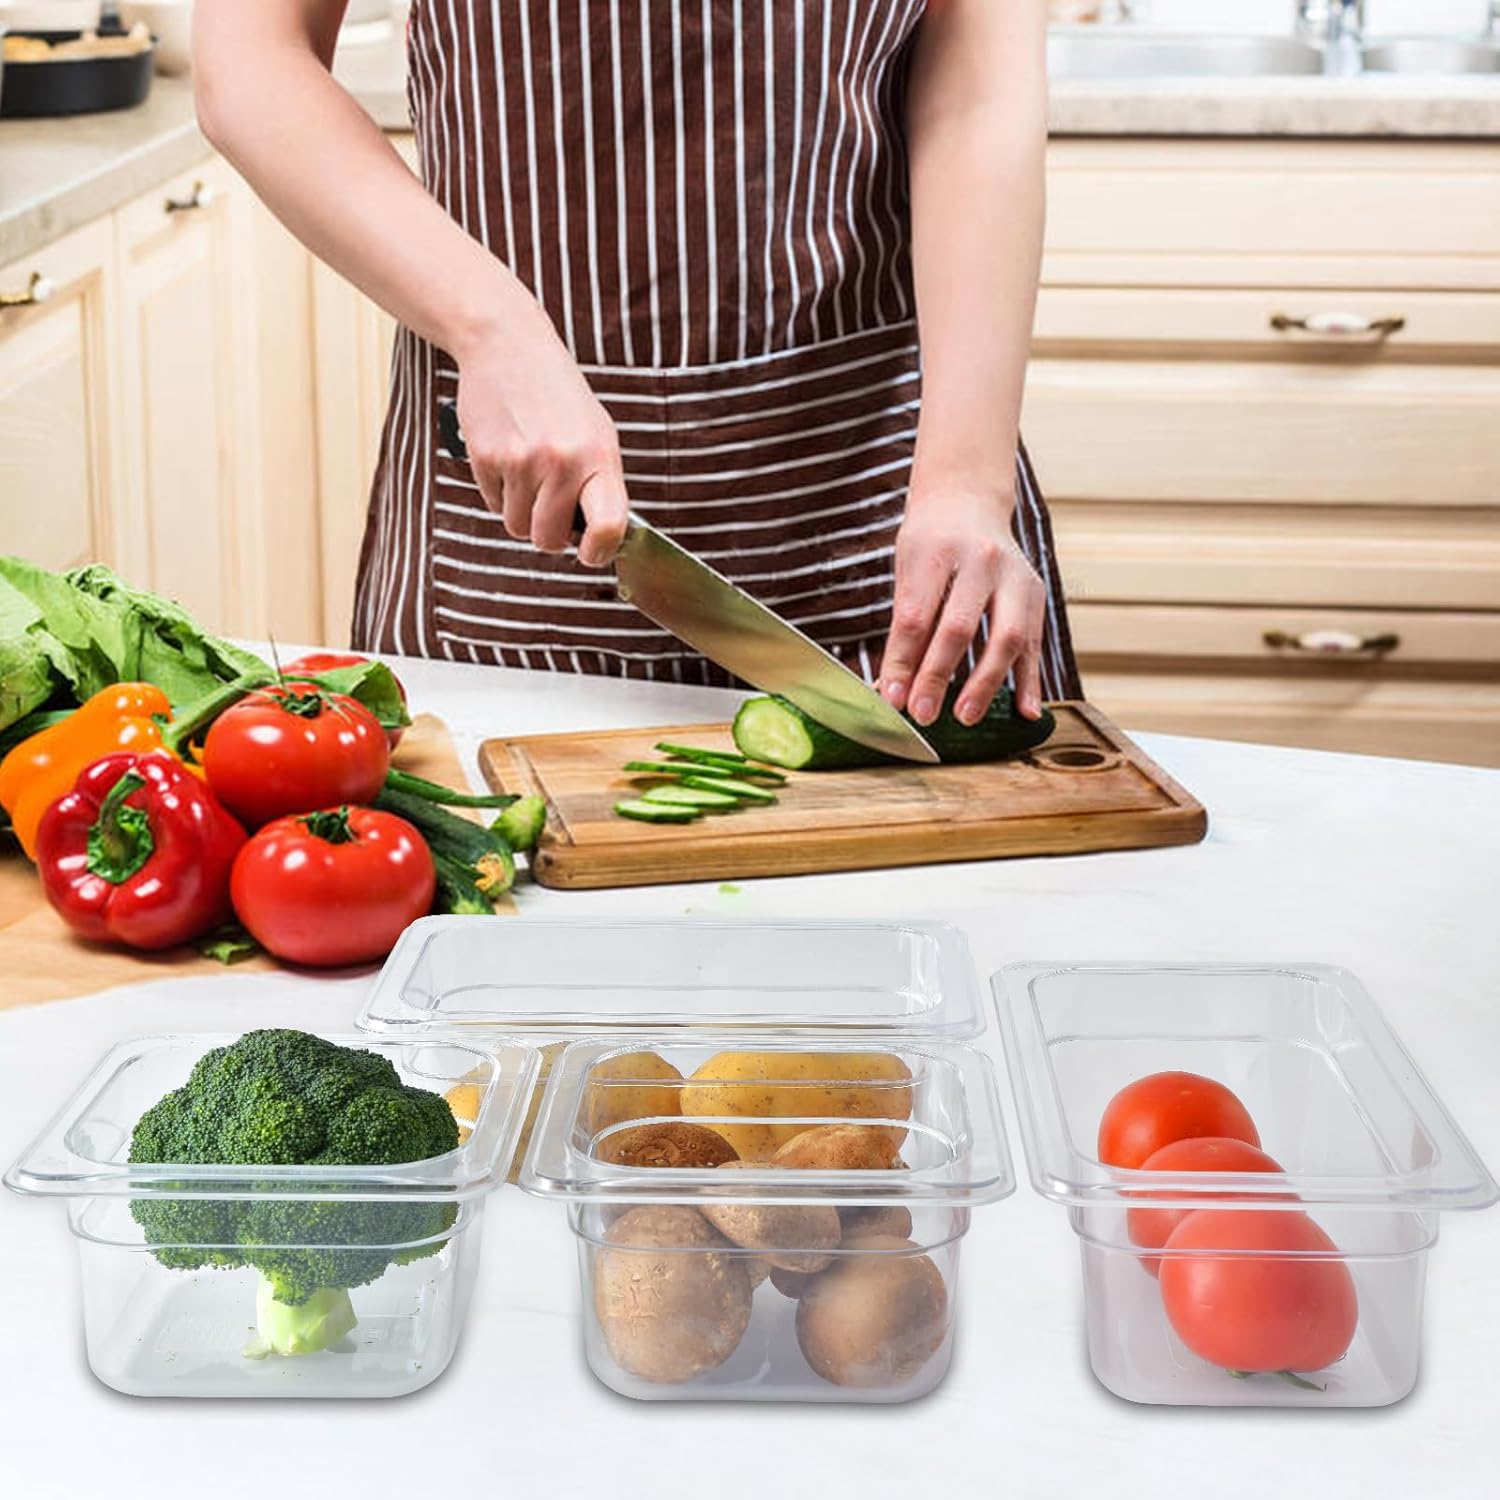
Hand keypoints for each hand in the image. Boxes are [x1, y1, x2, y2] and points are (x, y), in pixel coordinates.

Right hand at [452, 303, 627, 566]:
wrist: (509, 345)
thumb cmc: (560, 397)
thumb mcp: (598, 434)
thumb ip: (600, 486)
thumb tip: (599, 540)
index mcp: (598, 457)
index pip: (608, 525)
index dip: (600, 551)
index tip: (591, 554)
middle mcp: (561, 462)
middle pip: (549, 540)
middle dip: (550, 533)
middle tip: (552, 508)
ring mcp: (520, 461)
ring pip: (517, 527)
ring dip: (522, 512)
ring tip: (530, 472)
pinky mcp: (485, 458)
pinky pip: (493, 504)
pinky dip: (500, 492)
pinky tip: (508, 456)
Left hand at [877, 485, 1046, 725]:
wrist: (968, 503)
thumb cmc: (929, 543)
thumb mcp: (906, 573)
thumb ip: (904, 629)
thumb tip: (892, 689)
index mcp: (936, 551)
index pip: (916, 616)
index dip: (903, 662)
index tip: (892, 698)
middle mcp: (980, 560)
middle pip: (959, 627)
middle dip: (939, 676)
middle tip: (923, 715)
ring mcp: (1014, 575)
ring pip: (1006, 637)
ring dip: (986, 684)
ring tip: (966, 717)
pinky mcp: (1036, 593)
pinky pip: (1035, 642)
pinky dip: (1030, 680)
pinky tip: (1026, 712)